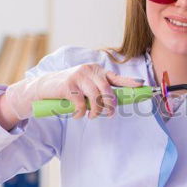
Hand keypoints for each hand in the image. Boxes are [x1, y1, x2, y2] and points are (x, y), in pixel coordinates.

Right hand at [0, 63, 143, 122]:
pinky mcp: (68, 85)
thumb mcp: (85, 86)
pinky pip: (81, 103)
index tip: (142, 86)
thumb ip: (98, 91)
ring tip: (91, 116)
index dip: (129, 82)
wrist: (44, 87)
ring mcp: (78, 76)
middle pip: (107, 90)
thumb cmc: (69, 89)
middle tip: (109, 115)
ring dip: (96, 111)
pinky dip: (81, 113)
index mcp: (96, 70)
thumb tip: (114, 104)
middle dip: (110, 105)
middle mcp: (89, 70)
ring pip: (96, 98)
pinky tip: (78, 115)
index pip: (116, 77)